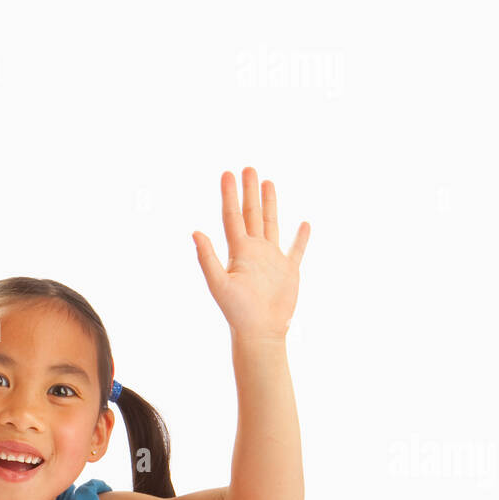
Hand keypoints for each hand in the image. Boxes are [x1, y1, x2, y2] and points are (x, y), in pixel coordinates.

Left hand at [193, 168, 309, 339]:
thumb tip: (195, 232)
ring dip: (270, 204)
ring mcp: (272, 260)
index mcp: (239, 252)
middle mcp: (254, 251)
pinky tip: (303, 224)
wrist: (260, 332)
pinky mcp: (288, 271)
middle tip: (248, 168)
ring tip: (268, 182)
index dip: (229, 195)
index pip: (232, 217)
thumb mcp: (219, 284)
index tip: (227, 174)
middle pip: (251, 214)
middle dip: (249, 191)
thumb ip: (207, 258)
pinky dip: (300, 237)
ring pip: (271, 224)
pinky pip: (296, 249)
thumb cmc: (237, 312)